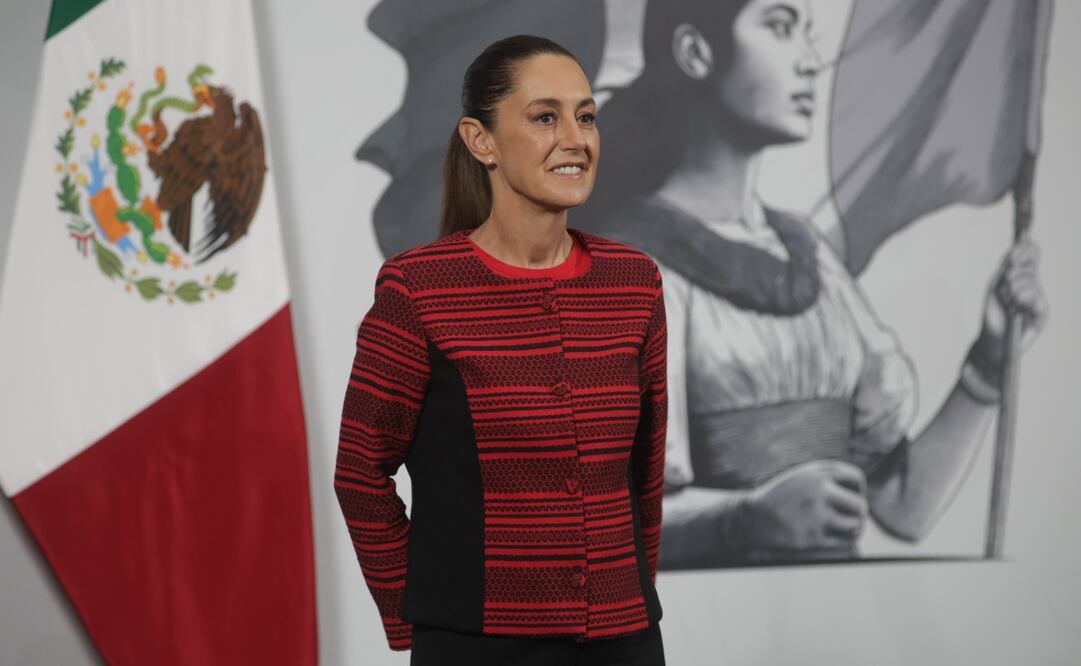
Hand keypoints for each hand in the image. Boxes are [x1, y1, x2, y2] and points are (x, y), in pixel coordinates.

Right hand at [742, 460, 867, 550]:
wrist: (751, 518)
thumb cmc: (781, 497)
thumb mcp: (802, 476)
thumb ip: (829, 476)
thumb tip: (862, 493)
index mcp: (816, 473)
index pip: (856, 479)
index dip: (857, 490)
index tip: (847, 498)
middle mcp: (818, 491)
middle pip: (860, 505)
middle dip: (858, 514)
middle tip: (850, 519)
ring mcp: (815, 515)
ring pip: (856, 526)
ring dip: (854, 530)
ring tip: (845, 530)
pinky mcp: (812, 538)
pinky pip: (844, 544)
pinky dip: (844, 543)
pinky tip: (835, 540)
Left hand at [978, 238, 1047, 357]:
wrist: (992, 339)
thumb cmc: (993, 314)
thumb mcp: (995, 287)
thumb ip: (1005, 268)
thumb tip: (1013, 248)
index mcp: (1023, 278)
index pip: (1032, 256)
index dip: (1025, 249)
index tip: (1012, 251)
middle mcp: (1034, 287)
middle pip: (1030, 265)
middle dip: (1013, 272)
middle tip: (1004, 284)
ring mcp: (1039, 300)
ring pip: (1031, 279)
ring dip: (1013, 288)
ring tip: (1007, 301)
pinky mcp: (1042, 313)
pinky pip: (1034, 296)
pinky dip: (1021, 298)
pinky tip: (1016, 307)